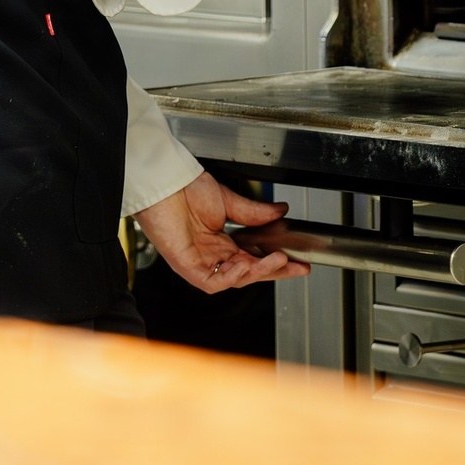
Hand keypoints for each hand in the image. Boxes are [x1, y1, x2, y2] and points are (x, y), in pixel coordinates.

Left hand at [136, 173, 300, 293]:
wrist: (165, 181)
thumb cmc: (185, 189)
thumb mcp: (228, 200)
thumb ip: (254, 212)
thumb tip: (280, 212)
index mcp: (221, 243)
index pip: (254, 260)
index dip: (276, 264)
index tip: (299, 263)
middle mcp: (212, 256)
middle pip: (248, 274)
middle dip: (274, 272)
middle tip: (295, 267)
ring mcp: (199, 263)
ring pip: (234, 280)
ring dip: (256, 272)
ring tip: (275, 260)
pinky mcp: (186, 266)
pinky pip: (212, 282)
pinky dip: (230, 277)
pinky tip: (244, 265)